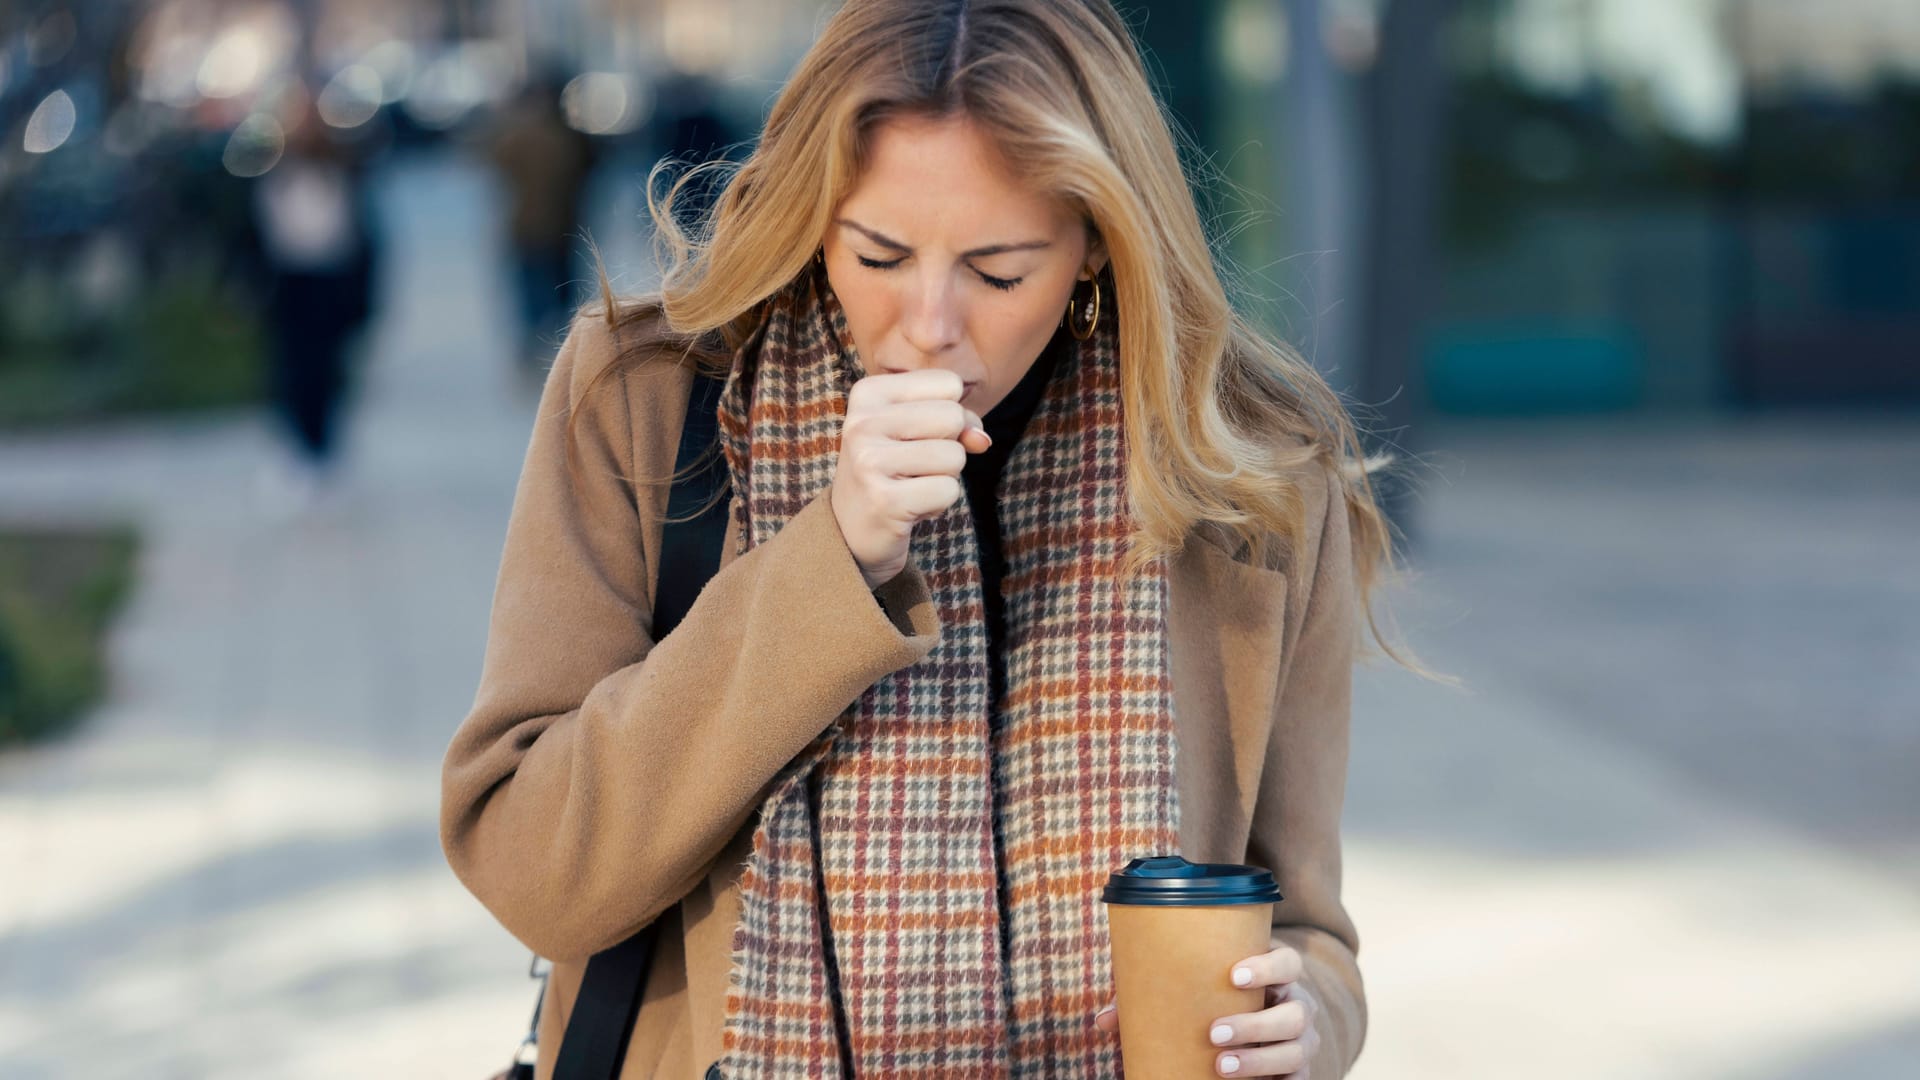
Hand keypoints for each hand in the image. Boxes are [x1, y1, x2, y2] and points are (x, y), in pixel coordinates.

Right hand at [830, 369, 990, 588]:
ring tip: (910, 486)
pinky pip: (948, 490)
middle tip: (915, 465)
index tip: (917, 435)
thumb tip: (982, 440)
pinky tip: (909, 507)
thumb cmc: (893, 470)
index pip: (948, 383)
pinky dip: (939, 503)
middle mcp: (862, 422)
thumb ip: (959, 421)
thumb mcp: (919, 431)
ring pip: (955, 456)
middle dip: (949, 446)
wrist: (851, 529)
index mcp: (868, 393)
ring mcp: (870, 461)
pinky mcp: (884, 500)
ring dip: (944, 477)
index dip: (950, 413)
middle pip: (954, 416)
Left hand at [1092, 943, 1318, 1077]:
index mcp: (1276, 975)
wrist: (1255, 1028)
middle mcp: (1298, 1005)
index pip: (1288, 962)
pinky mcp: (1298, 1071)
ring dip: (1259, 1061)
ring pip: (1296, 1050)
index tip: (1232, 975)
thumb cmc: (1216, 1000)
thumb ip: (1154, 999)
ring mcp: (1303, 1041)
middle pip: (1294, 1012)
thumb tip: (1102, 1020)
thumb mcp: (1197, 993)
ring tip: (1220, 1066)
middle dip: (1254, 1025)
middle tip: (1213, 1033)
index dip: (1267, 966)